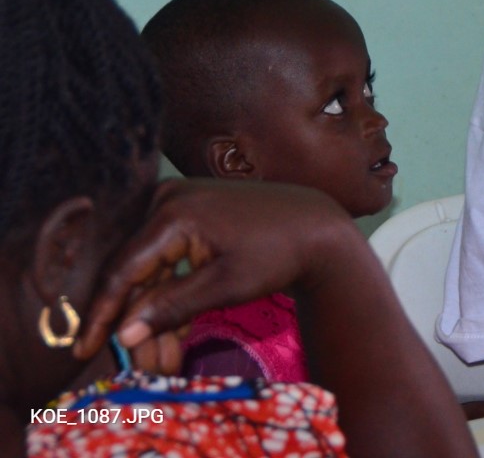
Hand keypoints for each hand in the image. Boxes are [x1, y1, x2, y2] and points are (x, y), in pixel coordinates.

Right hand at [74, 178, 354, 359]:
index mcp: (173, 212)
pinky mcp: (188, 214)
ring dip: (156, 314)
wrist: (317, 227)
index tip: (85, 350)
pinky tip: (175, 335)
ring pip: (151, 270)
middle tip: (143, 365)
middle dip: (136, 322)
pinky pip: (167, 260)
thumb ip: (171, 306)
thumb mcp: (226, 285)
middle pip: (135, 271)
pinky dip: (172, 295)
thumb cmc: (278, 252)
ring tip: (165, 359)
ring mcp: (177, 203)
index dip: (103, 314)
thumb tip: (124, 334)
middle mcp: (167, 200)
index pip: (123, 270)